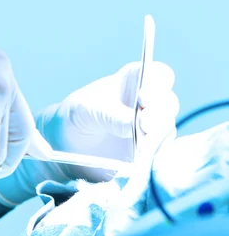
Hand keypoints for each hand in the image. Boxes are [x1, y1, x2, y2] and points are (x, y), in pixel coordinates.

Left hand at [0, 62, 178, 204]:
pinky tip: (140, 161)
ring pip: (167, 130)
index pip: (159, 75)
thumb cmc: (78, 115)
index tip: (144, 97)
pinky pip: (161, 155)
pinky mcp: (149, 154)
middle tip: (143, 124)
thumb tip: (137, 125)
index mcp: (135, 81)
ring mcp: (152, 129)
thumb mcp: (89, 109)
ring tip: (140, 146)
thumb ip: (112, 114)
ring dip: (157, 137)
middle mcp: (148, 104)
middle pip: (168, 103)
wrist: (67, 147)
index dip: (158, 83)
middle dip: (158, 114)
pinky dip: (153, 157)